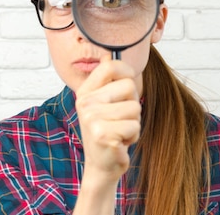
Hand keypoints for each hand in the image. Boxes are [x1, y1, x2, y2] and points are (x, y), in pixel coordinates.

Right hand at [75, 55, 141, 183]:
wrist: (101, 165)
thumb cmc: (107, 130)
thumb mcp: (103, 103)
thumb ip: (107, 80)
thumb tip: (109, 54)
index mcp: (85, 91)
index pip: (110, 66)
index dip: (126, 71)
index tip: (128, 81)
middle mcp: (85, 103)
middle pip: (129, 86)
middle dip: (133, 104)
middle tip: (120, 117)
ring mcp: (92, 119)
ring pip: (135, 108)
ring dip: (133, 122)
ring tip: (120, 131)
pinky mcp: (104, 135)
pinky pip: (135, 126)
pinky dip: (133, 135)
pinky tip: (121, 142)